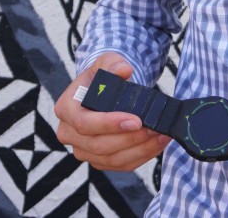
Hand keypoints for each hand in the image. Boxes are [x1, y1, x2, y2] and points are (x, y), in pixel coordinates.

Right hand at [54, 53, 170, 170]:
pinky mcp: (97, 159)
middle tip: (155, 128)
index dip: (110, 124)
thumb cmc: (100, 77)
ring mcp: (82, 150)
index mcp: (66, 108)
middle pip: (99, 145)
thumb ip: (113, 63)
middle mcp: (69, 133)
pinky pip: (119, 165)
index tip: (136, 121)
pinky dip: (141, 156)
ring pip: (111, 159)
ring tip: (161, 135)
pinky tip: (156, 144)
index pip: (84, 123)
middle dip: (131, 138)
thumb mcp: (106, 62)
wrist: (100, 90)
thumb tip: (124, 70)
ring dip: (140, 149)